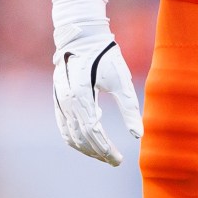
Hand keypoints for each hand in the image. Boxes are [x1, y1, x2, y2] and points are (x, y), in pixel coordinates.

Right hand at [52, 20, 142, 164]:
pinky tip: (89, 141)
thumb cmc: (106, 55)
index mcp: (82, 94)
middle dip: (98, 152)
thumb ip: (129, 108)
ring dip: (86, 148)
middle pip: (81, 136)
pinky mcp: (58, 98)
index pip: (93, 131)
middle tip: (114, 161)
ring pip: (70, 134)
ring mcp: (60, 99)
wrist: (82, 36)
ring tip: (103, 155)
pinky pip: (63, 125)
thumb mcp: (121, 80)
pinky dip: (74, 138)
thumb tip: (139, 134)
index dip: (105, 149)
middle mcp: (67, 99)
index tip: (118, 159)